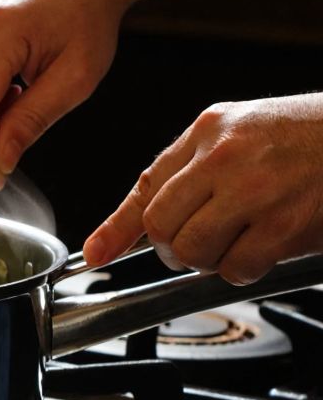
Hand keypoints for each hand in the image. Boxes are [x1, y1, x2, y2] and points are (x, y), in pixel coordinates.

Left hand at [83, 93, 322, 284]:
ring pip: (193, 251)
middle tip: (199, 245)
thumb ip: (183, 175)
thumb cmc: (309, 139)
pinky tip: (266, 246)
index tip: (97, 254)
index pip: (146, 187)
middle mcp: (225, 156)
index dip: (117, 228)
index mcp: (208, 130)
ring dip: (210, 260)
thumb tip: (121, 234)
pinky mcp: (285, 223)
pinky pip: (236, 268)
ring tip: (239, 240)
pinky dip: (244, 269)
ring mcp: (256, 189)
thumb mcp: (238, 135)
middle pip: (161, 226)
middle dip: (173, 248)